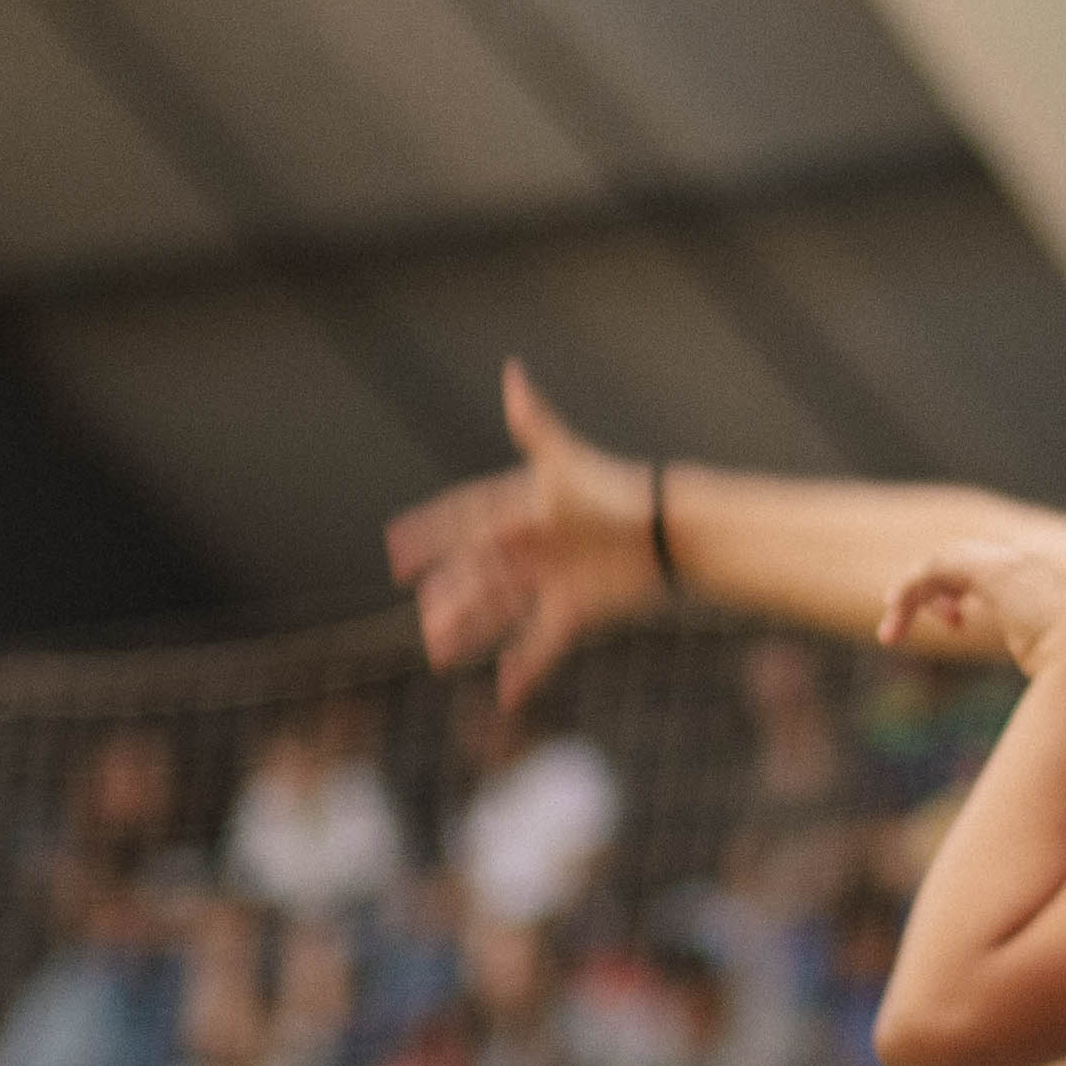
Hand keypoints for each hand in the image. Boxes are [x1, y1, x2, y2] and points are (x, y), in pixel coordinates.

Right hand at [385, 367, 663, 705]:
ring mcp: (550, 582)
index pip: (463, 522)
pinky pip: (542, 645)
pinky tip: (506, 692)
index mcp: (520, 510)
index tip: (396, 548)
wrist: (668, 531)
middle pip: (476, 575)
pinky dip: (525, 668)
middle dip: (447, 597)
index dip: (430, 534)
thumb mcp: (566, 463)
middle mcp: (530, 547)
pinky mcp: (576, 612)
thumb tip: (512, 374)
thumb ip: (534, 426)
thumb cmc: (616, 490)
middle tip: (421, 617)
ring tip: (441, 654)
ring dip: (471, 633)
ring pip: (499, 612)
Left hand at [876, 539, 1065, 683]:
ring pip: (938, 564)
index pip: (982, 570)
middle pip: (955, 561)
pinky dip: (910, 589)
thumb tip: (1046, 700)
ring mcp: (1006, 563)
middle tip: (902, 625)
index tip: (954, 624)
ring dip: (909, 596)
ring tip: (889, 634)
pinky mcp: (989, 572)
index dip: (959, 591)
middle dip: (928, 590)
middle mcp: (1021, 564)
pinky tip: (894, 612)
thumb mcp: (1054, 663)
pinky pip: (934, 569)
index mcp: (1036, 582)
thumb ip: (1043, 662)